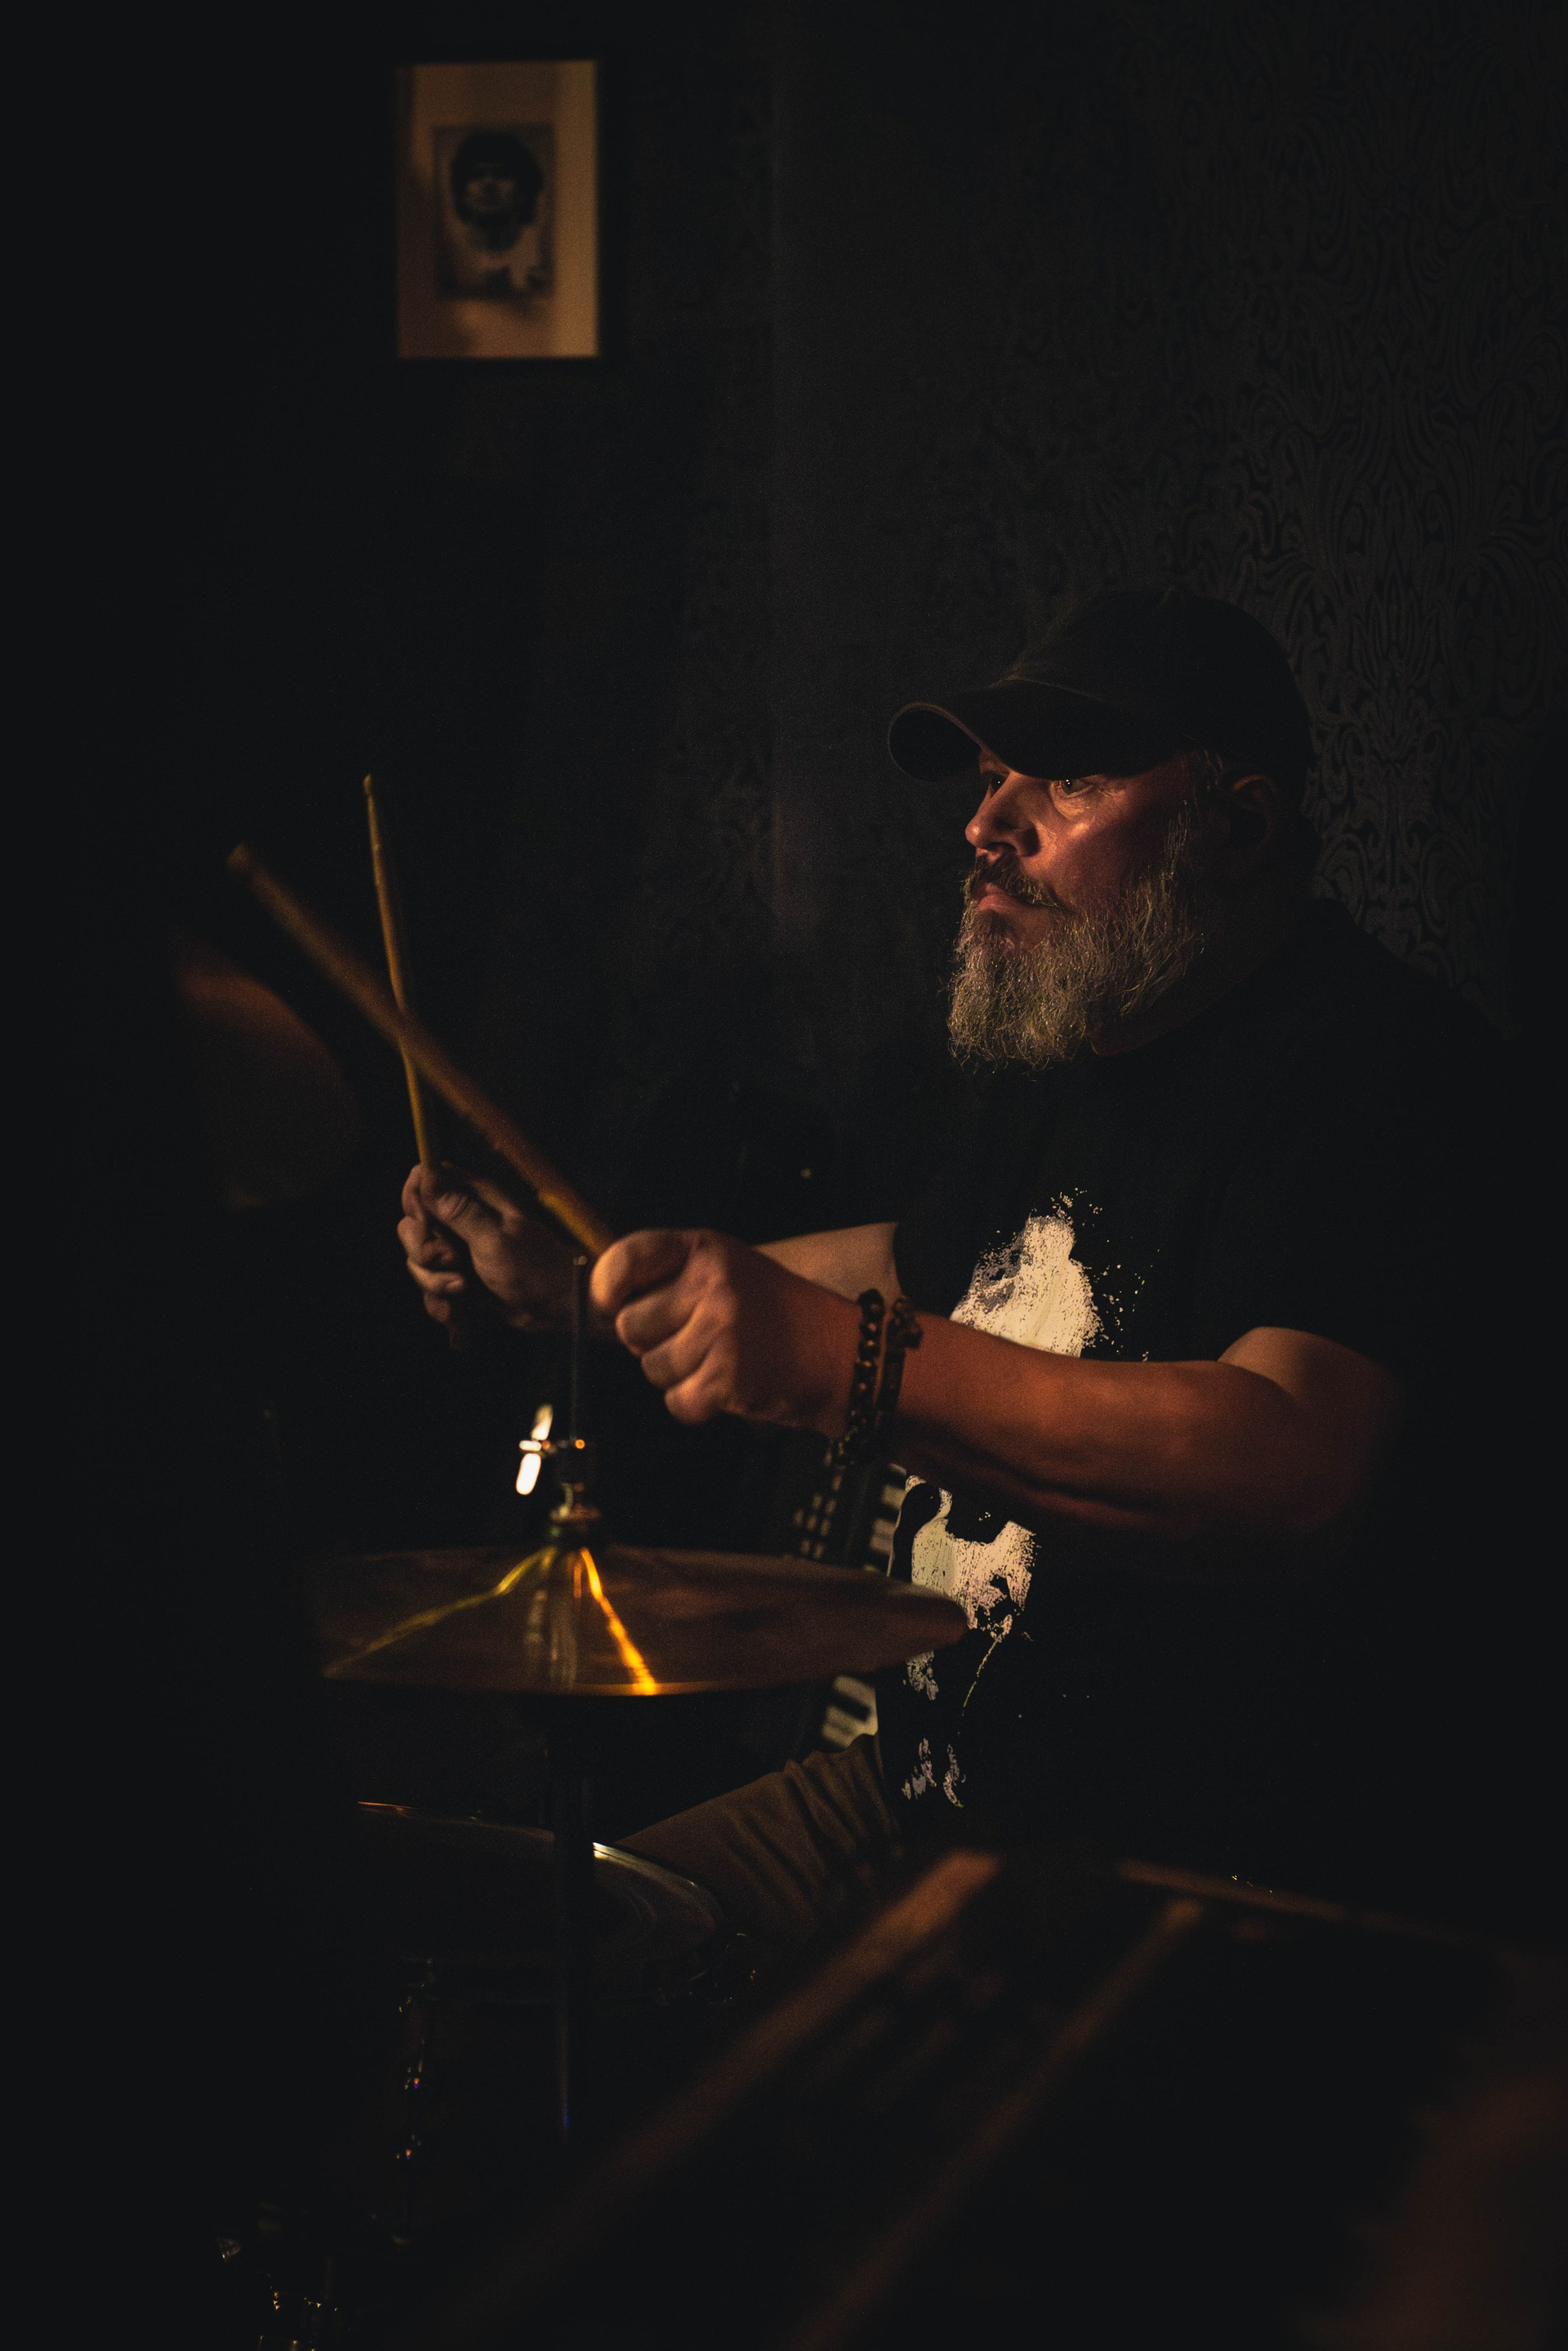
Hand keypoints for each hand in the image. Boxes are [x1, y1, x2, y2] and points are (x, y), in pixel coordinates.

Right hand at [398, 1163, 574, 1329]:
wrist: (557, 1308)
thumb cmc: (533, 1268)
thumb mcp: (494, 1239)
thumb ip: (458, 1210)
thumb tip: (426, 1173)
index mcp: (474, 1199)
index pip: (425, 1183)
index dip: (416, 1203)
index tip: (426, 1225)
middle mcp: (462, 1221)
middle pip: (413, 1226)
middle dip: (422, 1250)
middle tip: (450, 1260)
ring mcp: (459, 1252)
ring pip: (419, 1262)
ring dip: (433, 1281)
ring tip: (462, 1288)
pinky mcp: (459, 1280)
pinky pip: (431, 1288)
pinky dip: (438, 1301)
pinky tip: (453, 1312)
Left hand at [591, 1228, 858, 1428]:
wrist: (841, 1354)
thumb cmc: (778, 1314)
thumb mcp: (728, 1271)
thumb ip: (673, 1278)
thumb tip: (604, 1306)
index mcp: (706, 1250)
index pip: (626, 1258)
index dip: (607, 1286)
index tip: (610, 1302)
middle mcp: (711, 1285)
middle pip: (629, 1324)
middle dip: (650, 1340)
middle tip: (692, 1339)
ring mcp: (720, 1332)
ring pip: (651, 1367)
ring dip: (677, 1375)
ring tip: (718, 1361)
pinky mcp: (727, 1377)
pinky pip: (677, 1401)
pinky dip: (696, 1405)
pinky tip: (726, 1386)